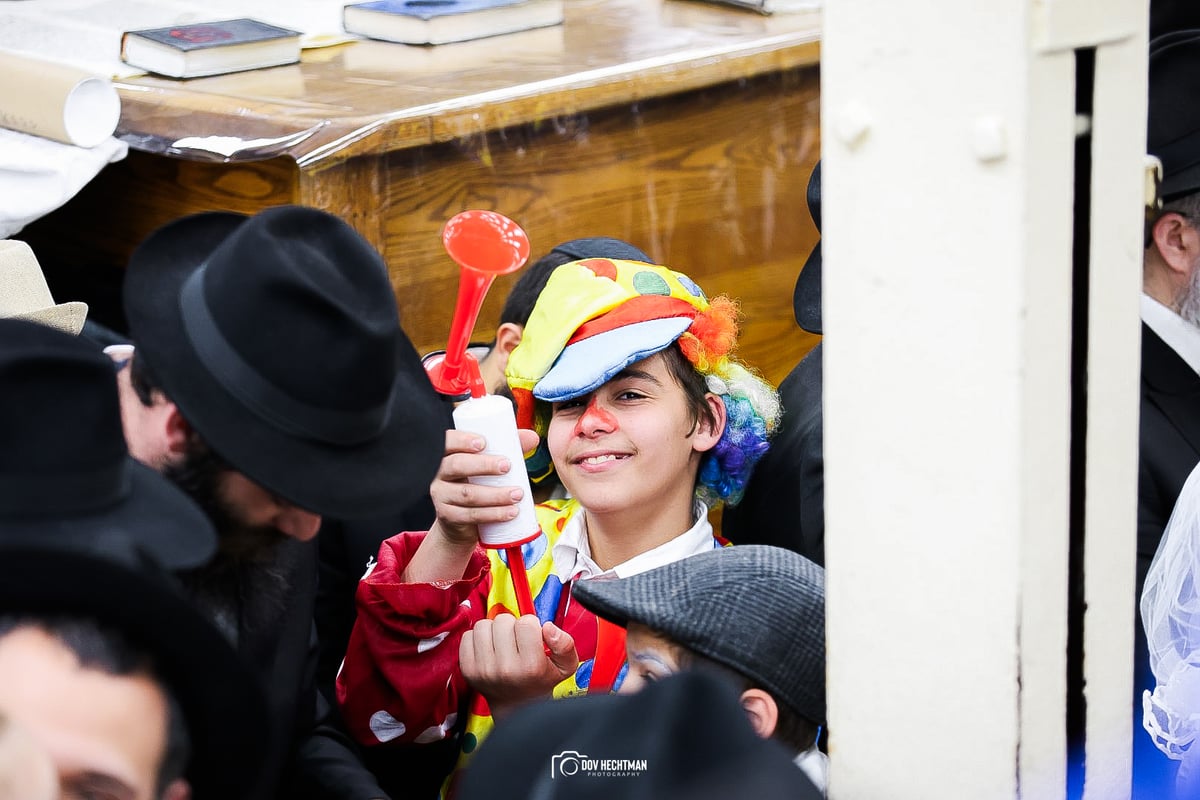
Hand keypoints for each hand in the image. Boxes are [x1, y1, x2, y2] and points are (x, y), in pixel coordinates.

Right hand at [429, 428, 540, 546]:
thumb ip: (508, 447)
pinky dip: (493, 514)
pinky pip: (470, 515)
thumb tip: (532, 437)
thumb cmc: (475, 481)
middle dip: (483, 465)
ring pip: (467, 494)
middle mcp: (438, 473)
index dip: (461, 440)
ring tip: (518, 494)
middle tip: (507, 466)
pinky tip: (510, 512)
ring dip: (495, 495)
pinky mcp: (448, 516)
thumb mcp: (488, 462)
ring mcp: (441, 495)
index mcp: (445, 454)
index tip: (483, 443)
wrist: (460, 519)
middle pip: (456, 466)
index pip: (446, 442)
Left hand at [460, 614, 578, 719]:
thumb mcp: (565, 667)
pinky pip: (467, 635)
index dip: (531, 626)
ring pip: (483, 624)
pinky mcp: (467, 670)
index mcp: (531, 666)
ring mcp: (483, 670)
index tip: (531, 639)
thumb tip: (547, 626)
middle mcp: (505, 669)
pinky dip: (477, 638)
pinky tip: (488, 649)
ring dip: (493, 630)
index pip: (526, 622)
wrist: (515, 708)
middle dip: (511, 626)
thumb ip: (565, 644)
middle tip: (516, 641)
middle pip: (503, 620)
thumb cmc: (539, 682)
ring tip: (502, 644)